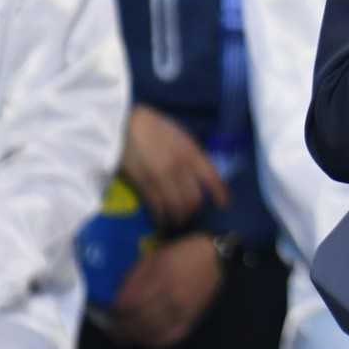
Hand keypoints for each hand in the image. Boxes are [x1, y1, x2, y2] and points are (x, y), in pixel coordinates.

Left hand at [108, 234, 224, 348]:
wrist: (213, 255)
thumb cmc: (181, 252)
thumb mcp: (156, 256)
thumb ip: (136, 275)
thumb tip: (118, 296)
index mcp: (160, 276)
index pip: (130, 301)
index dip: (116, 308)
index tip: (109, 307)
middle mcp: (171, 295)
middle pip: (138, 320)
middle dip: (120, 325)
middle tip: (112, 324)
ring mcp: (182, 309)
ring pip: (151, 332)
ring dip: (133, 336)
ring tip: (124, 334)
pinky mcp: (191, 318)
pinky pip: (168, 338)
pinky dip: (153, 341)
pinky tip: (145, 338)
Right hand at [120, 105, 229, 228]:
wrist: (125, 126)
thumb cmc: (154, 127)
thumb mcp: (181, 136)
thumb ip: (192, 155)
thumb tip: (199, 174)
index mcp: (192, 152)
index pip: (212, 177)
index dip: (220, 193)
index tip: (224, 205)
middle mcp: (180, 167)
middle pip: (194, 198)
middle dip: (194, 210)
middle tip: (191, 215)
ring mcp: (162, 177)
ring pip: (177, 206)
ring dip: (179, 217)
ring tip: (177, 222)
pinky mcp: (144, 185)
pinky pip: (157, 207)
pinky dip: (161, 217)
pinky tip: (161, 220)